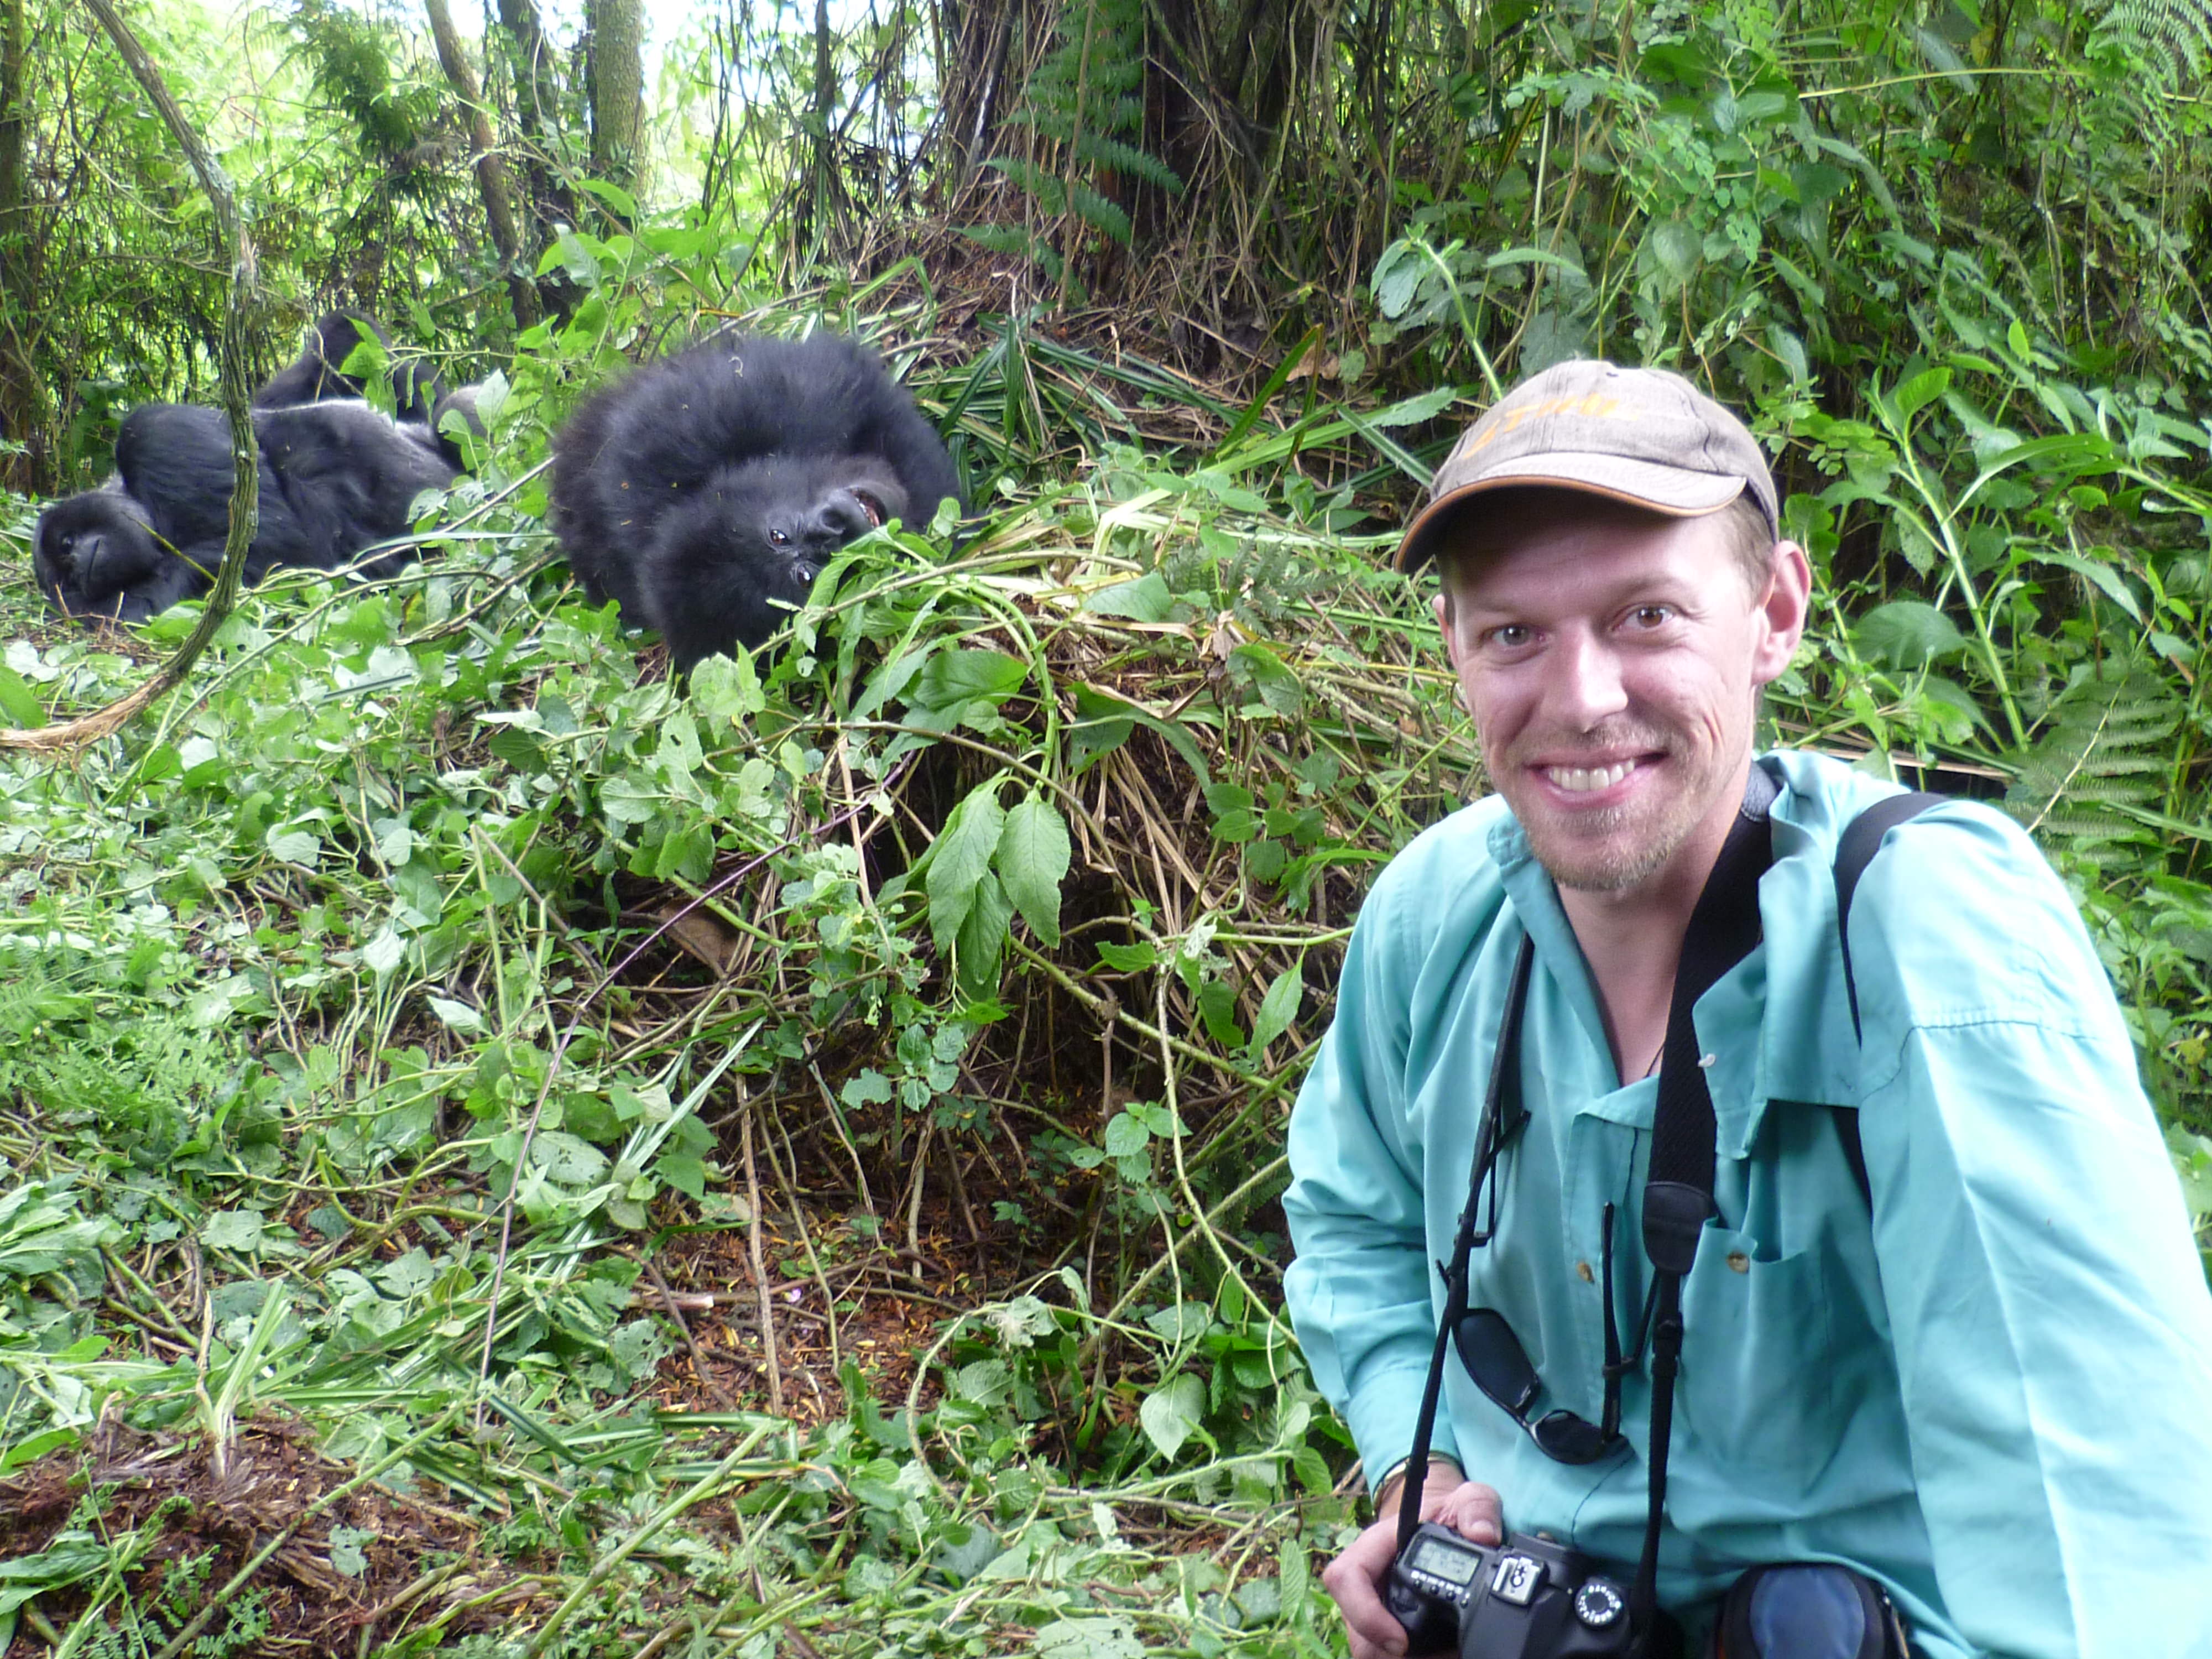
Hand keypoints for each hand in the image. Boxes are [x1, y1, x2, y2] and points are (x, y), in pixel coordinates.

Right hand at [1321, 1473, 1503, 1658]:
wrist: (1442, 1523)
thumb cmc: (1446, 1512)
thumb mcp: (1466, 1499)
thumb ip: (1477, 1507)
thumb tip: (1483, 1535)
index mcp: (1375, 1546)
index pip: (1347, 1578)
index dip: (1365, 1614)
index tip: (1399, 1641)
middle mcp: (1368, 1580)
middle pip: (1356, 1630)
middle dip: (1388, 1652)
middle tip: (1438, 1657)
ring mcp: (1374, 1606)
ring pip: (1370, 1648)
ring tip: (1446, 1654)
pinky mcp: (1385, 1625)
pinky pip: (1385, 1652)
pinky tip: (1442, 1654)